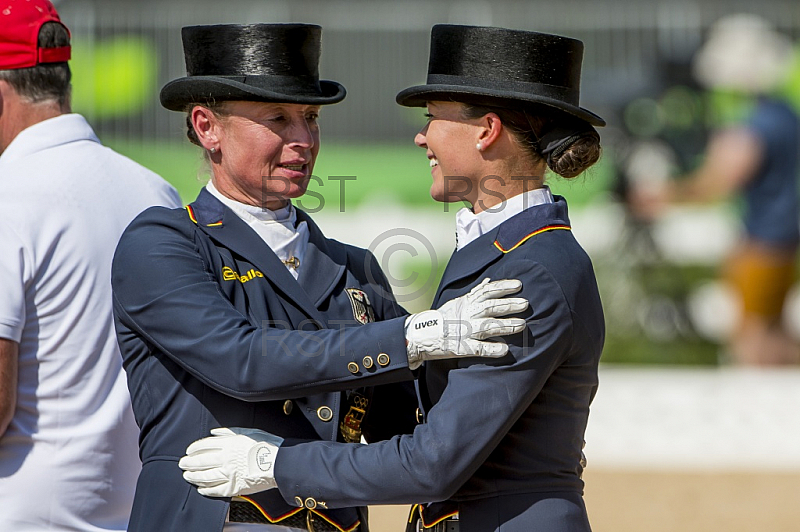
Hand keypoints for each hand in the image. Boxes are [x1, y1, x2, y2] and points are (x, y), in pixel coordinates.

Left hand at [179, 427, 283, 496]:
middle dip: (189, 463)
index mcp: (229, 444)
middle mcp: (225, 459)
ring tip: (187, 476)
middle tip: (182, 463)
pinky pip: (215, 490)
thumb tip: (214, 432)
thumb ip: (229, 432)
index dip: (194, 448)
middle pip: (201, 461)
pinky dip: (206, 490)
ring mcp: (229, 474)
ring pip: (205, 476)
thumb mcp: (248, 431)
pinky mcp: (234, 487)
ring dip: (194, 476)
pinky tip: (200, 489)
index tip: (189, 451)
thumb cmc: (267, 445)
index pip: (204, 445)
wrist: (279, 462)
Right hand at [405, 278, 527, 368]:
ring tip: (522, 325)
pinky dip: (491, 349)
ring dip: (505, 325)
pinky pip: (478, 349)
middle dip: (508, 305)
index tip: (519, 285)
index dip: (503, 287)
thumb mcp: (457, 302)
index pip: (487, 291)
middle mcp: (466, 315)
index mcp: (466, 303)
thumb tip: (489, 281)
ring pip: (487, 326)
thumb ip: (475, 293)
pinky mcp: (461, 348)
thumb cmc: (442, 319)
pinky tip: (504, 349)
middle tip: (525, 304)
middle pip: (489, 307)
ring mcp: (464, 331)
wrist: (420, 336)